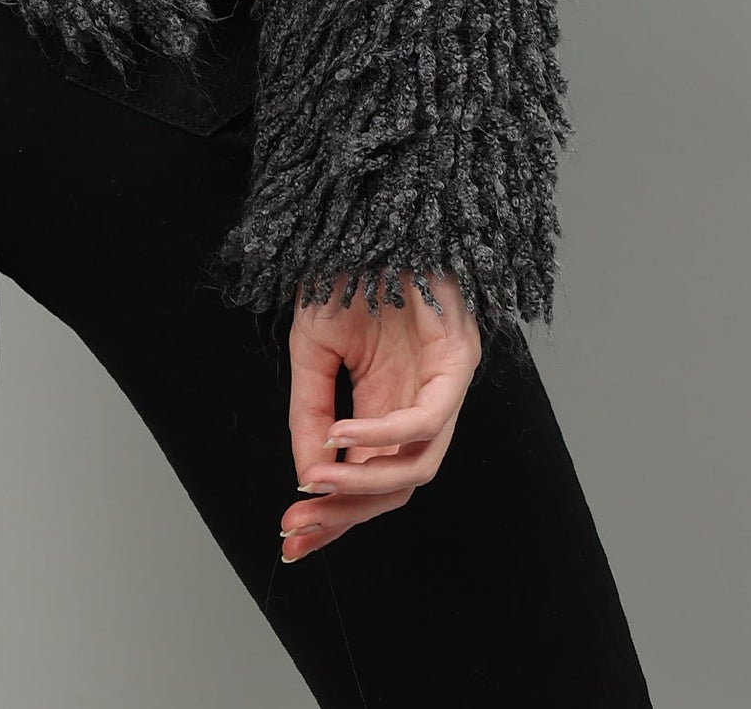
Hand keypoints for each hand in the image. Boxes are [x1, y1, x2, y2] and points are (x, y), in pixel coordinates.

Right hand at [279, 269, 482, 562]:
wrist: (373, 212)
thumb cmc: (348, 272)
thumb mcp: (313, 348)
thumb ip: (309, 414)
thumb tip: (307, 477)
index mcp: (388, 403)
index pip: (369, 478)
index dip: (333, 512)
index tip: (291, 536)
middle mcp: (422, 404)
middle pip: (396, 488)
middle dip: (345, 514)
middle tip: (297, 528)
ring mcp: (445, 386)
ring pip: (416, 466)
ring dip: (362, 483)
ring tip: (314, 480)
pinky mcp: (459, 363)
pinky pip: (425, 420)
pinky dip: (382, 435)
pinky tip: (340, 433)